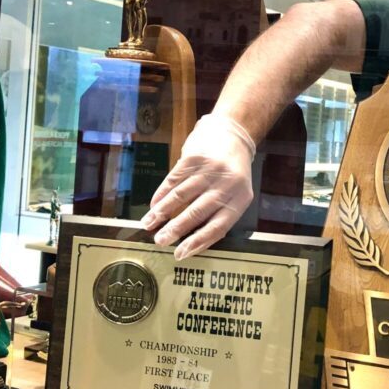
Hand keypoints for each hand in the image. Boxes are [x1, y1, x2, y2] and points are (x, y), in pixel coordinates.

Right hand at [142, 115, 254, 259]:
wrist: (233, 134)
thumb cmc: (232, 172)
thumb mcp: (236, 193)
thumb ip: (219, 214)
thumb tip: (194, 242)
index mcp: (240, 199)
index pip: (218, 226)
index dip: (198, 242)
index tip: (180, 254)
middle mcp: (226, 185)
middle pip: (197, 211)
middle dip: (176, 229)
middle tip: (160, 241)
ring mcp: (209, 170)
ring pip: (181, 195)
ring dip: (162, 212)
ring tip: (149, 225)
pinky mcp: (194, 158)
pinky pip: (174, 179)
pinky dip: (162, 194)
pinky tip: (153, 205)